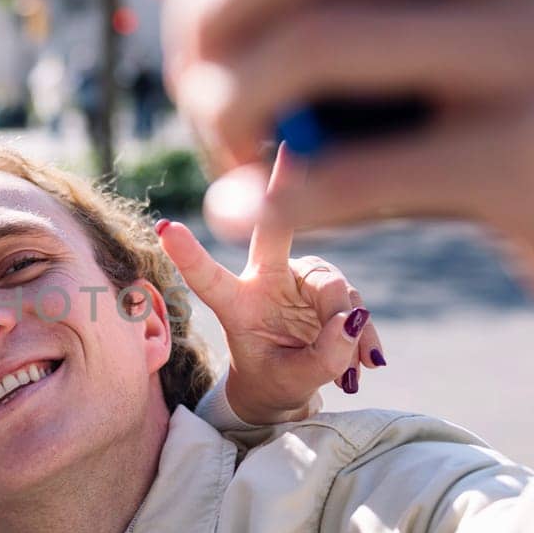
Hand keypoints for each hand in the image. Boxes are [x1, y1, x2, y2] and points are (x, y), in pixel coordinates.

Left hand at [160, 146, 383, 424]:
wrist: (290, 382)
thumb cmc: (274, 378)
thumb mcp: (290, 382)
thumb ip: (319, 358)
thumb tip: (352, 320)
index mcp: (236, 302)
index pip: (209, 277)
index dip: (189, 255)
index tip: (165, 229)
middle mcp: (267, 278)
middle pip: (275, 232)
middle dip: (281, 188)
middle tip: (290, 150)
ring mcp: (302, 278)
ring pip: (334, 286)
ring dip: (347, 328)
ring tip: (348, 372)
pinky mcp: (332, 286)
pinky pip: (356, 303)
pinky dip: (364, 336)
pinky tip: (368, 363)